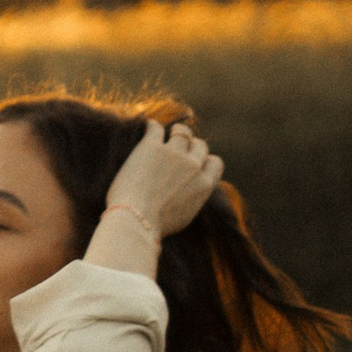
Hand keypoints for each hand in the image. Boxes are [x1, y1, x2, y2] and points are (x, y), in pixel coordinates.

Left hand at [104, 120, 222, 238]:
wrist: (136, 219)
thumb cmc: (156, 225)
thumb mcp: (185, 216)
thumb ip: (193, 198)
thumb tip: (191, 193)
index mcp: (205, 184)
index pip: (214, 163)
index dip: (205, 160)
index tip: (195, 162)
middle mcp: (193, 165)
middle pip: (199, 145)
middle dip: (191, 145)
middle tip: (180, 146)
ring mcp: (173, 153)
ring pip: (181, 132)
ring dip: (176, 131)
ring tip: (167, 133)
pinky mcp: (151, 147)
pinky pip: (155, 128)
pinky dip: (152, 125)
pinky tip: (146, 127)